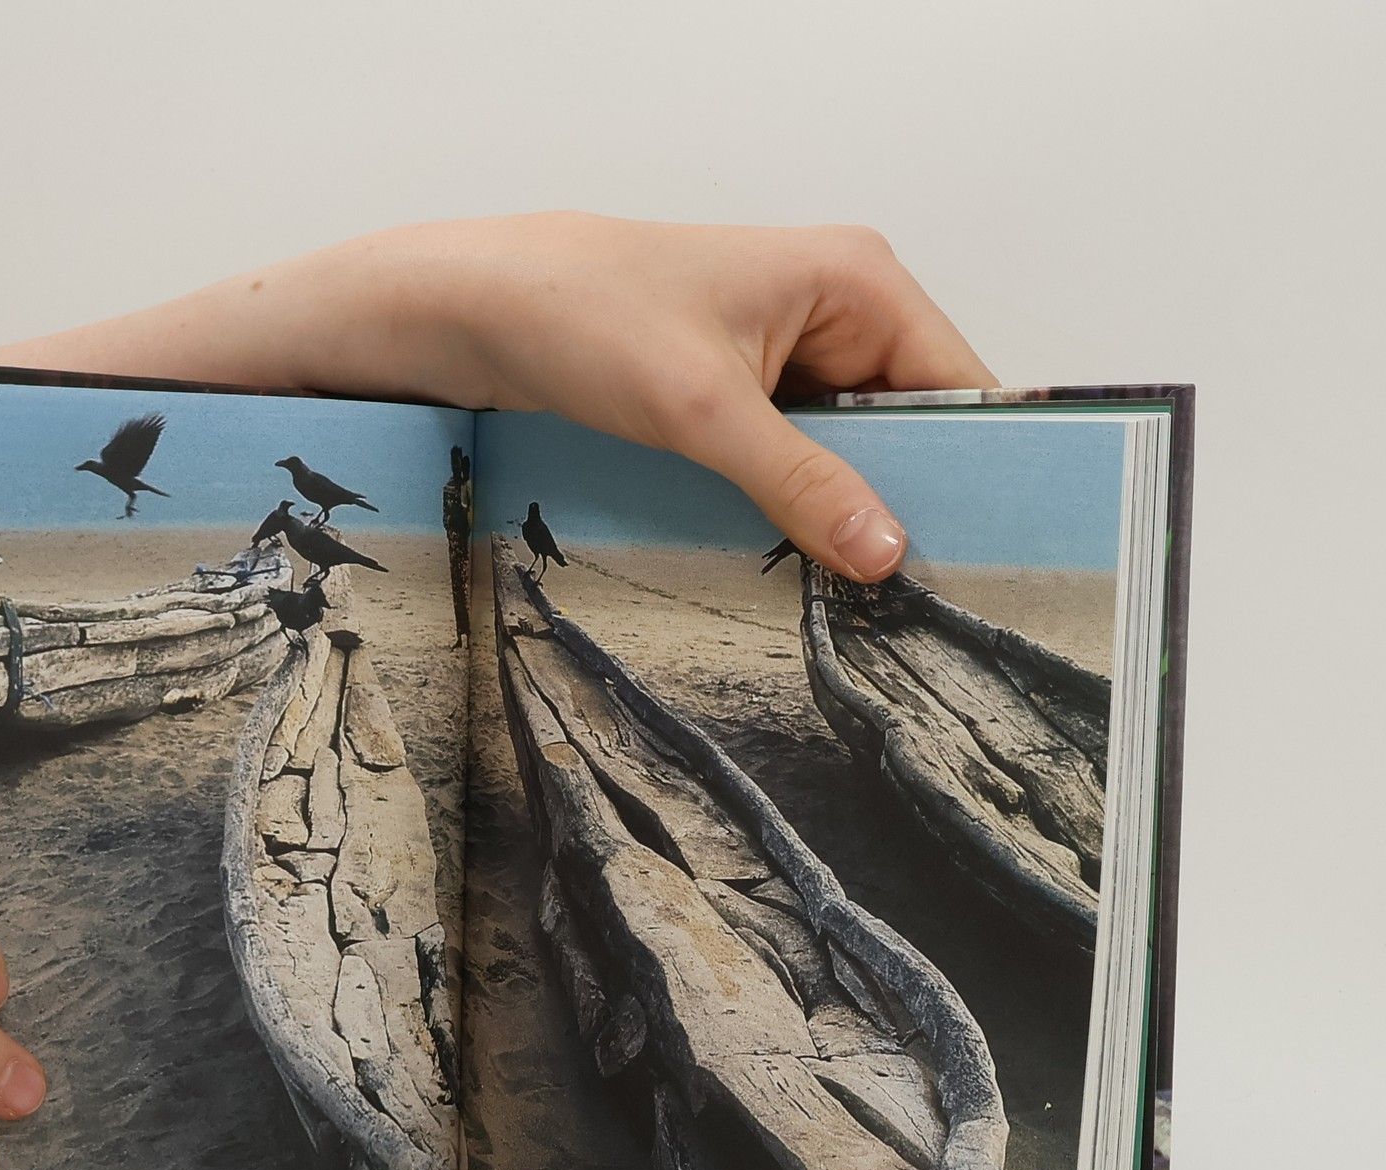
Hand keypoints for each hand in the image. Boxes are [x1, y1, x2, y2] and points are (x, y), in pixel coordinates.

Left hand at [422, 216, 996, 579]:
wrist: (477, 308)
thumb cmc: (587, 317)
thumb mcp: (704, 410)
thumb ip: (802, 482)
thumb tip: (886, 554)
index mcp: (858, 280)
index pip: (957, 384)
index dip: (973, 470)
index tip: (979, 560)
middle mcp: (837, 309)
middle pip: (907, 425)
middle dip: (905, 502)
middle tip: (916, 603)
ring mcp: (786, 353)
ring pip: (847, 452)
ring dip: (844, 513)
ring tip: (863, 600)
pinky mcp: (738, 393)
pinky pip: (793, 460)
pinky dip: (794, 507)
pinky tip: (797, 565)